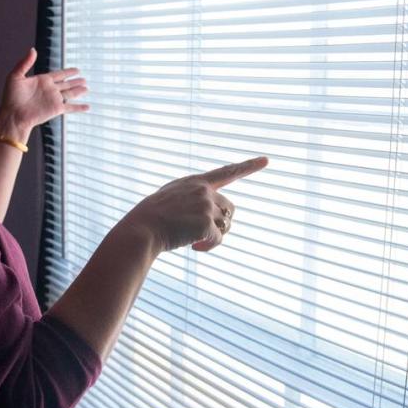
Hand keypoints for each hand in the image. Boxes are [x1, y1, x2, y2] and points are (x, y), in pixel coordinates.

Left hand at [0, 47, 88, 139]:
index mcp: (42, 80)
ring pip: (70, 94)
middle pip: (66, 84)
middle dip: (75, 81)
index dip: (68, 72)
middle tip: (84, 79)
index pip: (58, 74)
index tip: (77, 70)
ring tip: (87, 88)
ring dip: (79, 91)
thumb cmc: (11, 97)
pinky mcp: (56, 109)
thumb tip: (33, 50)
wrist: (13, 115)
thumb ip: (25, 63)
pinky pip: (71, 108)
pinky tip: (87, 107)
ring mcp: (54, 99)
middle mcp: (50, 89)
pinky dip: (79, 108)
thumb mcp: (15, 76)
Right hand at [115, 157, 268, 255]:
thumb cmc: (152, 218)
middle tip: (201, 234)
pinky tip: (194, 247)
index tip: (266, 160)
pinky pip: (219, 239)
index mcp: (195, 182)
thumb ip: (193, 199)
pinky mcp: (206, 223)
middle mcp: (203, 190)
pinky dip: (209, 246)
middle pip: (230, 208)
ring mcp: (205, 205)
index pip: (227, 172)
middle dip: (220, 223)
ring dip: (213, 236)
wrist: (141, 230)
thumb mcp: (171, 198)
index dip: (248, 166)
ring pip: (225, 224)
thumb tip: (213, 215)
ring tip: (193, 241)